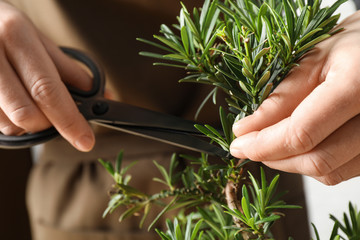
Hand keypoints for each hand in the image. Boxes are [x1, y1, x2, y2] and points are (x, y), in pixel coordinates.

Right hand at [0, 2, 93, 150]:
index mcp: (16, 36)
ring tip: (31, 102)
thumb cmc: (7, 30)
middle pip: (27, 114)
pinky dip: (11, 121)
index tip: (85, 140)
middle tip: (58, 117)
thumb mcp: (40, 41)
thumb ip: (70, 70)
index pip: (47, 90)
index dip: (69, 120)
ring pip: (9, 124)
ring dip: (29, 125)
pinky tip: (13, 103)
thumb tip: (101, 96)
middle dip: (49, 125)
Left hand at [230, 11, 359, 184]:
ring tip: (270, 142)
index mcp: (357, 86)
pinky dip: (311, 161)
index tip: (238, 143)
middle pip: (317, 160)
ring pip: (329, 171)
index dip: (264, 144)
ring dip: (290, 162)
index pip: (302, 133)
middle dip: (273, 157)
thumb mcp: (313, 58)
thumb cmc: (352, 45)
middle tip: (248, 145)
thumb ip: (282, 96)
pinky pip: (342, 170)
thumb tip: (246, 129)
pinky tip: (297, 144)